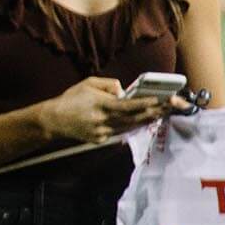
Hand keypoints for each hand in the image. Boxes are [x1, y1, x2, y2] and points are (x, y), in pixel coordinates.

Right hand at [36, 76, 170, 143]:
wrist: (55, 120)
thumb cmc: (71, 98)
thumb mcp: (88, 84)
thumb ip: (108, 85)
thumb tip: (123, 91)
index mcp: (100, 104)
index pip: (128, 105)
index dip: (145, 103)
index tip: (159, 100)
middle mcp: (103, 120)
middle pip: (134, 118)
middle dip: (154, 112)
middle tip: (169, 108)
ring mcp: (103, 132)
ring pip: (130, 127)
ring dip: (146, 120)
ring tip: (160, 114)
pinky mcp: (101, 140)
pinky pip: (120, 132)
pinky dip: (131, 126)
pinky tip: (140, 122)